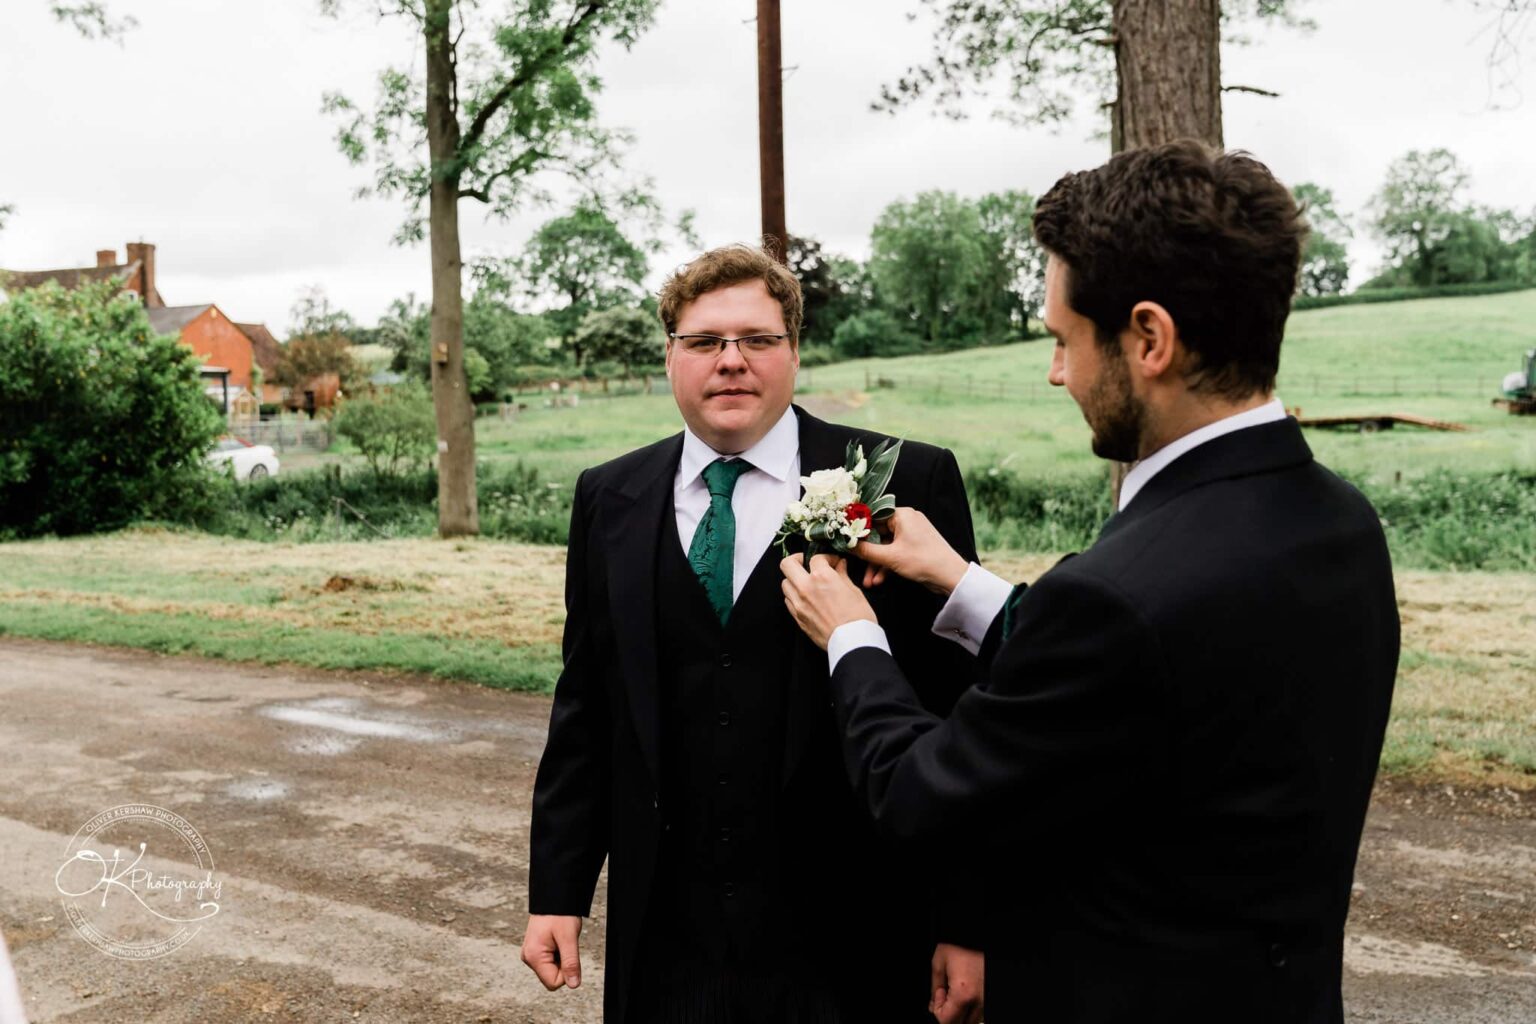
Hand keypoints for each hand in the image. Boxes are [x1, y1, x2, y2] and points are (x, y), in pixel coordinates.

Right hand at [521, 914, 583, 989]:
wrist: (553, 896)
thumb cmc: (560, 914)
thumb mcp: (569, 938)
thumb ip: (571, 963)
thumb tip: (573, 985)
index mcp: (533, 956)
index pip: (553, 983)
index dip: (566, 972)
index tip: (568, 952)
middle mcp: (528, 957)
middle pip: (551, 977)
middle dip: (563, 964)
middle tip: (564, 944)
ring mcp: (530, 954)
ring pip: (551, 969)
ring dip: (561, 958)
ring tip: (560, 939)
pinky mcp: (534, 950)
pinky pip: (549, 961)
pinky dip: (557, 953)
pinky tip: (556, 939)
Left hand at [779, 553, 876, 649]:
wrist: (853, 642)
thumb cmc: (858, 618)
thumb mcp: (854, 591)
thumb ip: (842, 575)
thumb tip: (839, 566)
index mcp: (822, 577)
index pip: (816, 558)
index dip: (826, 558)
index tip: (833, 563)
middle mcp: (806, 588)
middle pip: (787, 564)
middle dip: (797, 560)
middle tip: (807, 563)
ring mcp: (799, 604)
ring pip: (785, 583)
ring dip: (794, 580)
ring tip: (807, 583)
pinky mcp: (797, 618)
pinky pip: (788, 601)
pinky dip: (794, 596)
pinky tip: (806, 598)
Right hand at [853, 508, 968, 595]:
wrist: (950, 576)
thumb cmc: (923, 560)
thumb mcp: (890, 557)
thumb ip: (865, 551)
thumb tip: (846, 544)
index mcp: (902, 515)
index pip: (873, 517)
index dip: (858, 529)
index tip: (846, 540)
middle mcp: (907, 521)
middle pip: (878, 535)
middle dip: (868, 555)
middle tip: (856, 566)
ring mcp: (911, 535)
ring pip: (886, 547)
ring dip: (876, 565)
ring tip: (869, 582)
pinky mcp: (914, 547)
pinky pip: (894, 553)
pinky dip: (887, 566)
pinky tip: (879, 580)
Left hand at [930, 943, 983, 1023]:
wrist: (980, 937)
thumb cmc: (962, 944)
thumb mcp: (939, 962)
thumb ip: (935, 987)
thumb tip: (934, 1004)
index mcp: (963, 994)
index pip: (946, 1022)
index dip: (938, 1011)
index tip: (939, 995)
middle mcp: (979, 1001)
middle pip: (959, 1023)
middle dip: (949, 1014)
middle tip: (946, 995)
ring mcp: (988, 1000)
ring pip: (971, 1020)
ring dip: (961, 1012)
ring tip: (957, 992)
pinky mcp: (992, 997)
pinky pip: (980, 1012)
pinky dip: (972, 1007)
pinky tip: (967, 993)